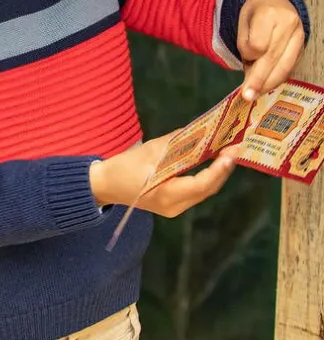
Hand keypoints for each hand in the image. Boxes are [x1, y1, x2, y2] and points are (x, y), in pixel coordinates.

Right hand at [89, 134, 237, 217]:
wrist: (104, 185)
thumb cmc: (123, 167)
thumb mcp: (151, 150)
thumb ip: (179, 142)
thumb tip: (203, 131)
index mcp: (166, 195)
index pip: (201, 184)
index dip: (219, 169)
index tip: (231, 152)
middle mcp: (174, 206)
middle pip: (208, 189)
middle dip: (223, 169)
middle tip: (235, 147)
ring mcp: (174, 208)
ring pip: (204, 190)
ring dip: (217, 172)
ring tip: (227, 152)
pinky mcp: (173, 204)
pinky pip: (195, 190)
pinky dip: (205, 176)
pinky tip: (212, 161)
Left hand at [238, 0, 304, 100]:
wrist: (274, 1)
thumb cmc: (253, 15)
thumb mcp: (242, 24)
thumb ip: (244, 47)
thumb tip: (250, 77)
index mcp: (269, 13)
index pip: (257, 44)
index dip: (247, 54)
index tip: (244, 55)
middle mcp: (288, 23)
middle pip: (272, 58)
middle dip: (258, 80)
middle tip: (247, 97)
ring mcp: (299, 35)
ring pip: (284, 65)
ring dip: (268, 83)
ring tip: (255, 95)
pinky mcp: (303, 46)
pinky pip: (290, 67)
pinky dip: (277, 78)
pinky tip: (266, 85)